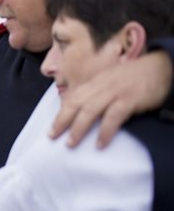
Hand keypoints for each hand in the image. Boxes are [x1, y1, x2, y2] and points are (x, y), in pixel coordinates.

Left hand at [51, 50, 172, 147]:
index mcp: (94, 82)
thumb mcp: (109, 81)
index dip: (60, 112)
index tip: (50, 128)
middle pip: (75, 104)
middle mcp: (100, 86)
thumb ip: (95, 92)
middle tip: (52, 137)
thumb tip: (80, 108)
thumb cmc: (133, 77)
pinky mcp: (129, 99)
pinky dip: (105, 131)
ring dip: (78, 128)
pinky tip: (99, 144)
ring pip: (90, 110)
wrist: (159, 66)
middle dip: (62, 121)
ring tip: (70, 144)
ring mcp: (114, 92)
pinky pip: (113, 117)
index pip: (72, 97)